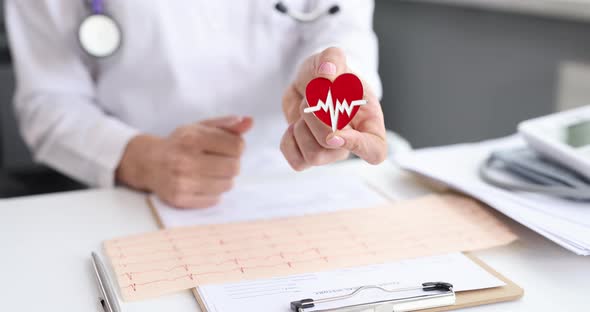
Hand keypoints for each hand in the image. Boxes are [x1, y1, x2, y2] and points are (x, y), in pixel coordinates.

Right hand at [116, 116, 252, 207]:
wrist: (150, 163)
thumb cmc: (180, 144)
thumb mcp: (200, 128)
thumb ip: (226, 125)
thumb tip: (249, 121)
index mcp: (192, 137)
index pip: (237, 146)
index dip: (237, 147)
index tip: (228, 147)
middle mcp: (185, 160)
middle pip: (234, 167)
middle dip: (232, 163)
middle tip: (220, 161)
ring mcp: (182, 181)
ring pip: (227, 185)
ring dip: (224, 179)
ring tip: (210, 172)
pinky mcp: (180, 199)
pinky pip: (215, 200)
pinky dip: (213, 192)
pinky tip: (202, 183)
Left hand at [280, 47, 386, 170]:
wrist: (309, 82)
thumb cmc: (329, 74)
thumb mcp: (332, 57)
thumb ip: (332, 59)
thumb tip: (326, 74)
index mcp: (369, 122)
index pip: (375, 150)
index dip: (358, 146)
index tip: (336, 131)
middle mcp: (351, 142)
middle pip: (332, 145)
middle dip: (315, 116)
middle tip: (313, 96)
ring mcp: (330, 152)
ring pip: (313, 156)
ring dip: (301, 127)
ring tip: (306, 110)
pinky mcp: (308, 155)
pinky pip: (297, 162)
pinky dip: (288, 142)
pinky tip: (295, 125)